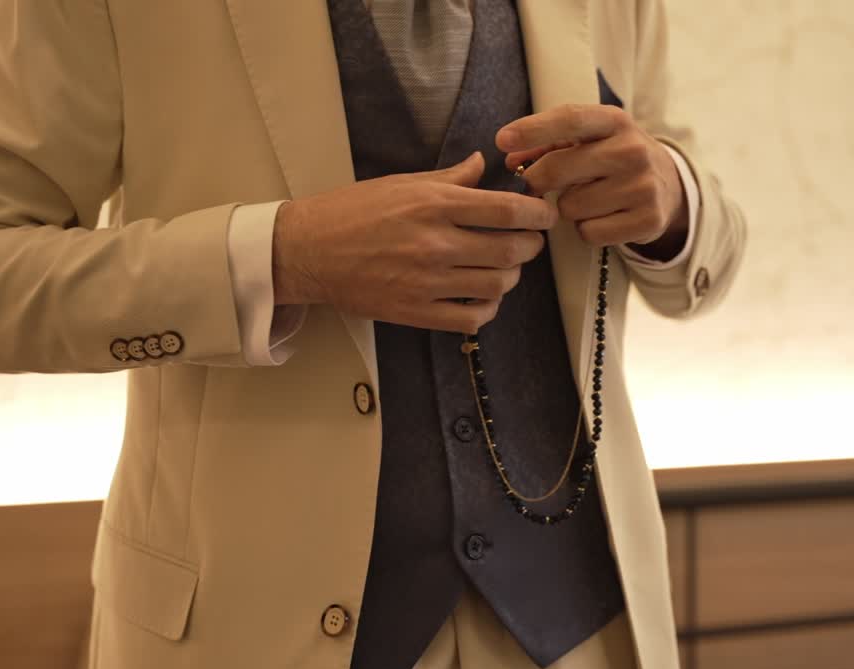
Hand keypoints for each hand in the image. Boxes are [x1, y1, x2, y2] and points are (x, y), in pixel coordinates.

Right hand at [272, 152, 554, 333]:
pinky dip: (488, 308)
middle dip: (532, 245)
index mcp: (433, 205)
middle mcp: (434, 243)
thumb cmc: (352, 211)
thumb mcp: (402, 183)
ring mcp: (426, 282)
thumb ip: (449, 178)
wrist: (307, 251)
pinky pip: (472, 318)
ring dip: (512, 276)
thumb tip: (483, 164)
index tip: (546, 214)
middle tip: (530, 240)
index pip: (507, 210)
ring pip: (497, 286)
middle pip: (511, 250)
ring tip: (505, 266)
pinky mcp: (415, 312)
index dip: (538, 213)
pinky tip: (482, 296)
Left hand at [496, 105, 687, 254]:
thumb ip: (548, 143)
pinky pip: (589, 232)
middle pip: (559, 168)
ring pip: (570, 207)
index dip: (532, 129)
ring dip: (568, 208)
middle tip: (536, 185)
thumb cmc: (613, 158)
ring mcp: (643, 187)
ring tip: (587, 200)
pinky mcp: (647, 220)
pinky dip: (586, 230)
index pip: (569, 118)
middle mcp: (632, 150)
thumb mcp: (590, 140)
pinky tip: (602, 218)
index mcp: (615, 121)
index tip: (501, 139)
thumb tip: (509, 157)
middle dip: (537, 180)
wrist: (669, 186)